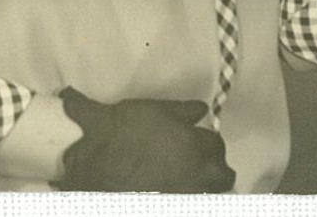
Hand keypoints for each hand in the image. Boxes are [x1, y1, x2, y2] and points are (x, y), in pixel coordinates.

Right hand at [50, 86, 235, 192]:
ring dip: (204, 185)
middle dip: (213, 166)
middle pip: (223, 174)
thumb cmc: (123, 129)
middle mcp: (196, 174)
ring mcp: (185, 195)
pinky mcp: (172, 206)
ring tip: (185, 178)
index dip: (205, 140)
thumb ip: (183, 110)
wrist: (94, 162)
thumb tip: (203, 110)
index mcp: (193, 145)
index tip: (195, 139)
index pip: (216, 144)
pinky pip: (191, 202)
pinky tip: (172, 189)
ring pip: (211, 194)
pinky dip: (187, 196)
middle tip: (195, 160)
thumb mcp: (153, 109)